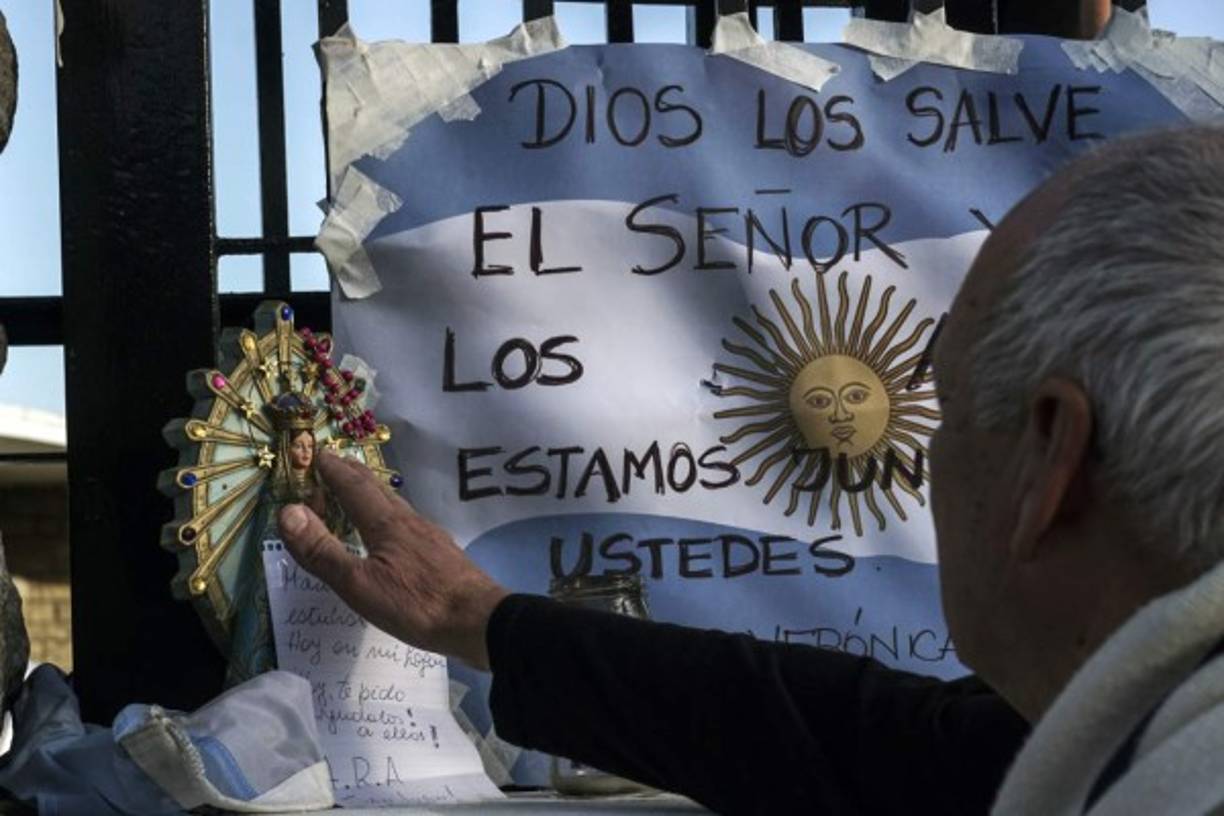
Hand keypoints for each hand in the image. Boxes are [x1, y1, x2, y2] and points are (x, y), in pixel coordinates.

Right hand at [277, 451, 508, 669]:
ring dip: (373, 493)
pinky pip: (409, 523)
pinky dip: (391, 515)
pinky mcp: (442, 554)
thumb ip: (322, 551)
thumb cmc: (416, 604)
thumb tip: (288, 511)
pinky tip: (396, 532)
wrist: (479, 621)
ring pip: (396, 505)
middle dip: (352, 474)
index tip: (316, 453)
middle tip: (335, 462)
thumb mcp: (359, 584)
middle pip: (377, 489)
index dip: (333, 470)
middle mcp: (409, 521)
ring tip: (360, 492)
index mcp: (385, 524)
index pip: (353, 487)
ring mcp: (430, 536)